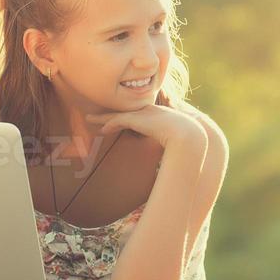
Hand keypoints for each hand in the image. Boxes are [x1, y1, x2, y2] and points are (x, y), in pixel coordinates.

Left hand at [85, 104, 205, 150]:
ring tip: (90, 119)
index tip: (116, 124)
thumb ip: (167, 152)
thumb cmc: (186, 142)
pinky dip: (110, 124)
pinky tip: (102, 130)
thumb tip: (163, 167)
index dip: (125, 119)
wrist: (189, 134)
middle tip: (96, 117)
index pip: (136, 116)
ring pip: (117, 114)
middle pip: (124, 112)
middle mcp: (149, 112)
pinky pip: (119, 120)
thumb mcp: (174, 146)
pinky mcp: (138, 119)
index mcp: (157, 117)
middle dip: (110, 114)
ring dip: (103, 118)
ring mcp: (143, 113)